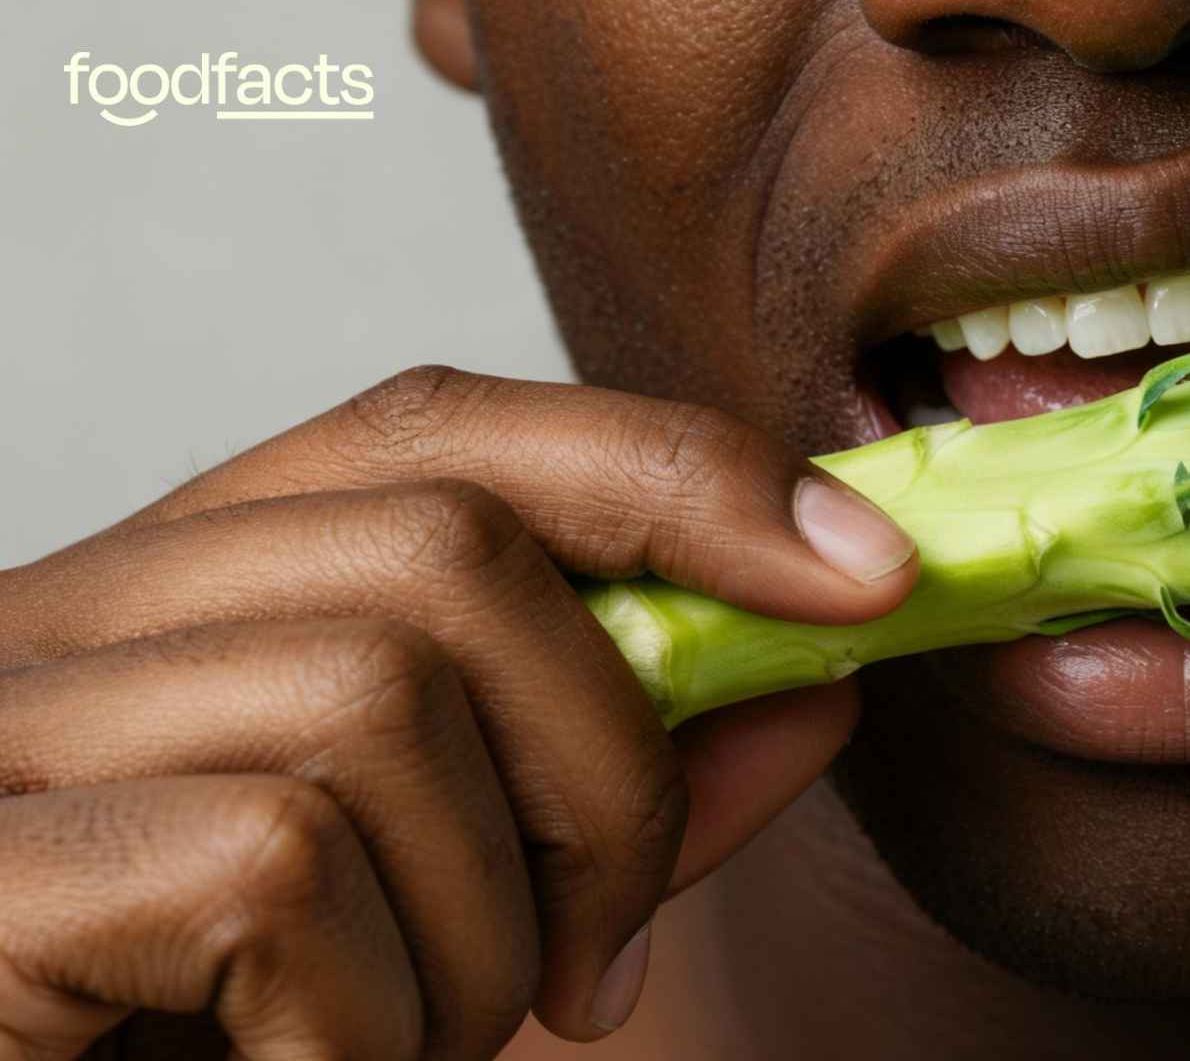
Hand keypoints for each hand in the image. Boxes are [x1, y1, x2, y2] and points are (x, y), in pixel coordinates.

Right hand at [0, 366, 915, 1057]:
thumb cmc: (233, 1032)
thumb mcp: (451, 891)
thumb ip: (619, 784)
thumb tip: (817, 681)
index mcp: (195, 588)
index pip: (453, 432)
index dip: (679, 476)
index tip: (862, 568)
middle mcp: (77, 612)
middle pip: (452, 549)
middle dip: (608, 766)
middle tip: (603, 955)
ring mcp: (9, 728)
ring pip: (379, 702)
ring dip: (479, 929)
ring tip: (415, 1039)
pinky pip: (270, 867)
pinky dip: (362, 1016)